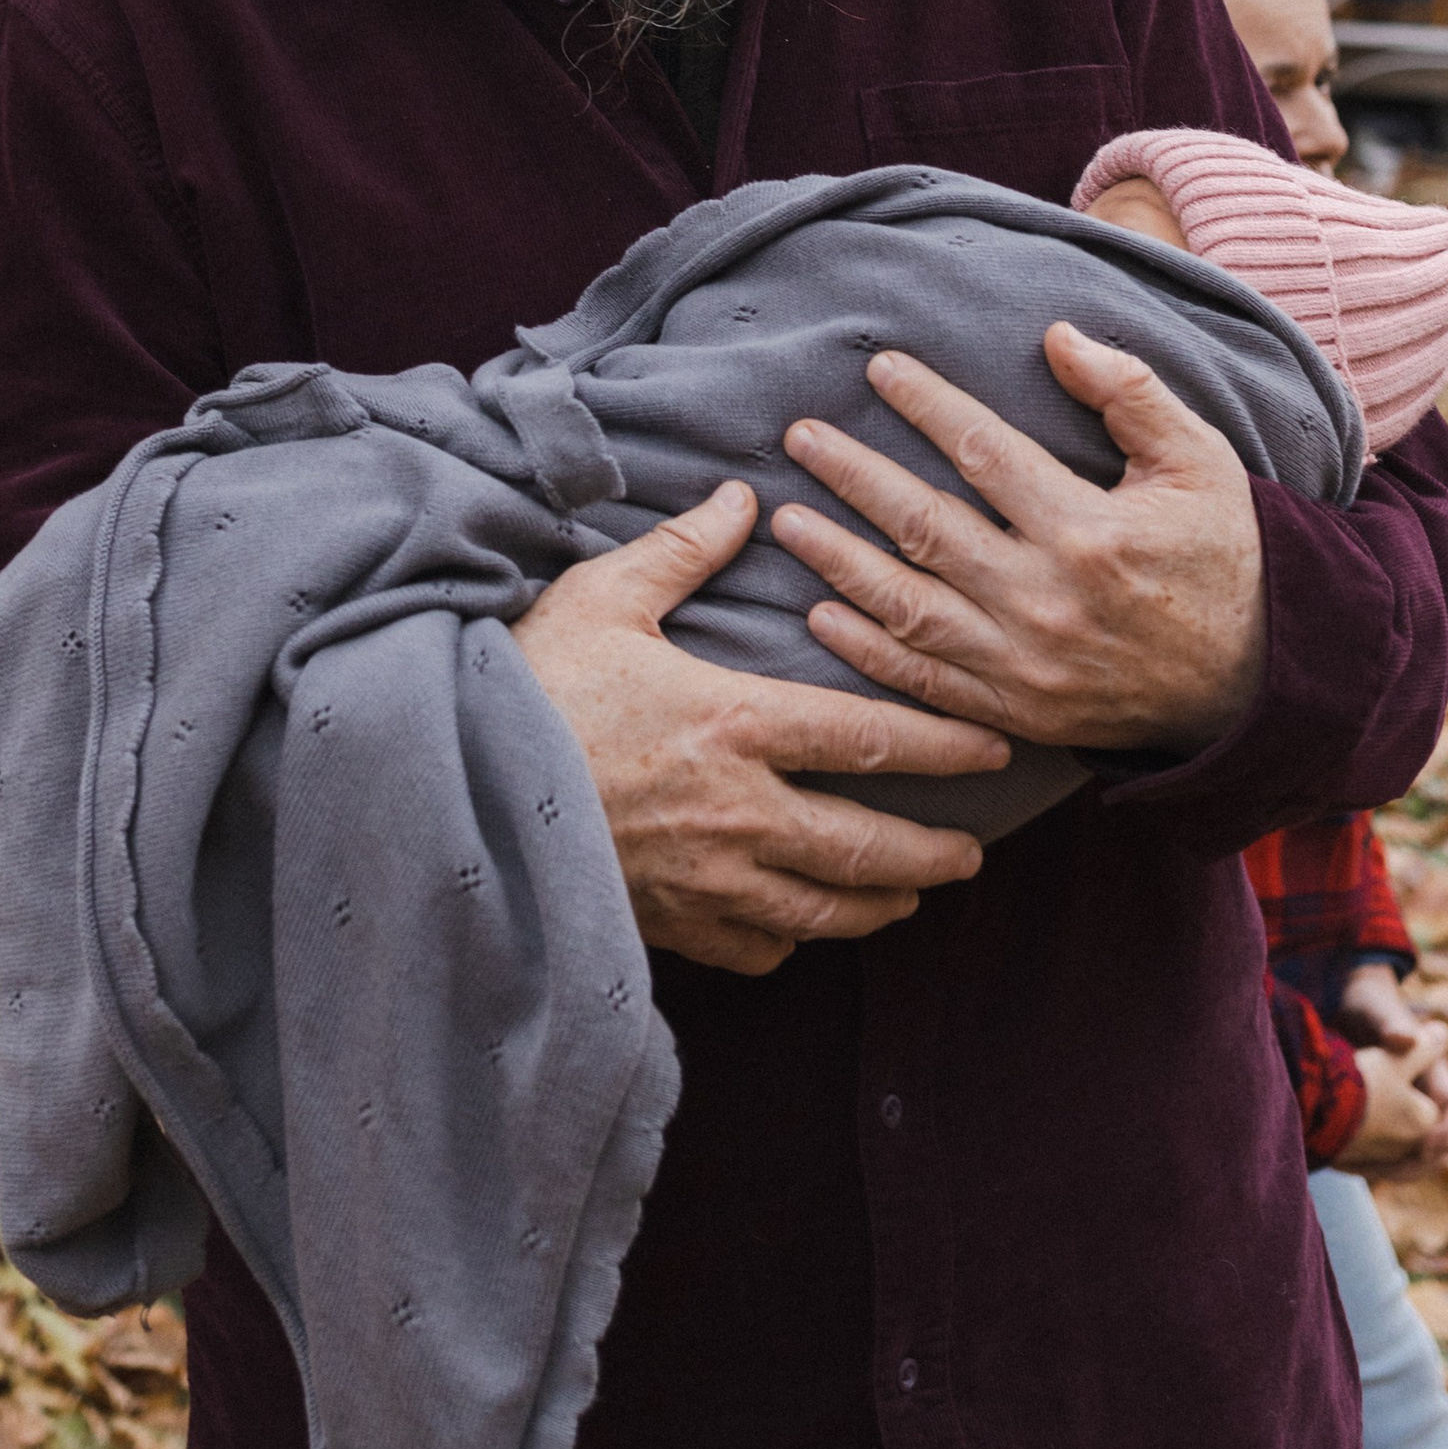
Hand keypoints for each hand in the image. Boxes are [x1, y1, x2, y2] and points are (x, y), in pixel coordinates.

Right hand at [508, 480, 1010, 976]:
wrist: (450, 792)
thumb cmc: (527, 685)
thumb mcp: (603, 598)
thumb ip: (682, 551)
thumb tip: (740, 497)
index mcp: (734, 723)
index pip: (869, 738)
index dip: (944, 744)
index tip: (997, 746)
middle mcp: (736, 811)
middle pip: (864, 844)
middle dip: (931, 852)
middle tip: (974, 855)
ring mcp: (703, 879)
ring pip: (820, 911)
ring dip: (875, 905)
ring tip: (908, 896)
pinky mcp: (664, 924)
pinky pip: (749, 950)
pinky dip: (785, 944)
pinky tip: (798, 930)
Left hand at [768, 326, 1266, 754]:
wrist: (1257, 682)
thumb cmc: (1224, 554)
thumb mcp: (1198, 459)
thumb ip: (1130, 391)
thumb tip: (1057, 335)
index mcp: (1089, 532)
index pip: (984, 454)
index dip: (926, 405)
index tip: (880, 368)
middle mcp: (1046, 603)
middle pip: (925, 527)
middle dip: (854, 477)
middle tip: (800, 436)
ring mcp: (1025, 668)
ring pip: (908, 608)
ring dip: (839, 561)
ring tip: (786, 518)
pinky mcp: (1016, 714)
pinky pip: (924, 682)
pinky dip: (865, 651)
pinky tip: (819, 614)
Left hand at [1342, 964, 1447, 1157]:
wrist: (1348, 1004)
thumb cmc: (1366, 1002)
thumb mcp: (1374, 1009)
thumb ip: (1389, 1022)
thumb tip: (1406, 1038)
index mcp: (1435, 1069)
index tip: (1425, 1145)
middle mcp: (1427, 1092)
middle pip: (1443, 1139)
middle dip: (1424, 1160)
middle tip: (1392, 1170)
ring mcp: (1409, 1106)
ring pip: (1419, 1150)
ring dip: (1403, 1167)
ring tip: (1372, 1173)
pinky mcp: (1388, 1118)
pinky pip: (1393, 1150)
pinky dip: (1380, 1161)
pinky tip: (1353, 1166)